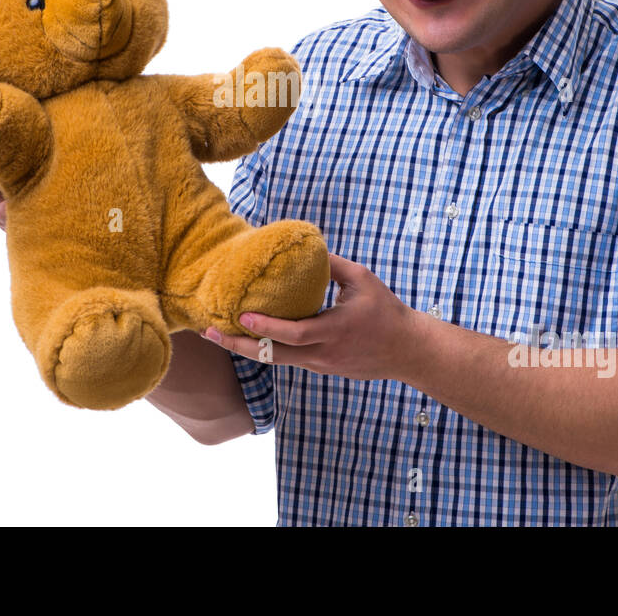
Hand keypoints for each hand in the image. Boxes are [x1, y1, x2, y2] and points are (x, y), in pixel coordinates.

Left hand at [202, 253, 419, 381]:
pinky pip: (290, 360)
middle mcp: (322, 354)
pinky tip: (251, 337)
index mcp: (333, 331)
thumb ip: (333, 265)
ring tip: (220, 334)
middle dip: (237, 346)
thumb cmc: (386, 311)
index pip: (293, 334)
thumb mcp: (362, 280)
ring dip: (247, 348)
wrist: (408, 351)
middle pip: (272, 356)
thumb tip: (305, 247)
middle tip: (209, 332)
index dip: (265, 327)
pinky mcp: (322, 369)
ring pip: (277, 360)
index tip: (240, 315)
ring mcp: (321, 366)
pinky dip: (267, 349)